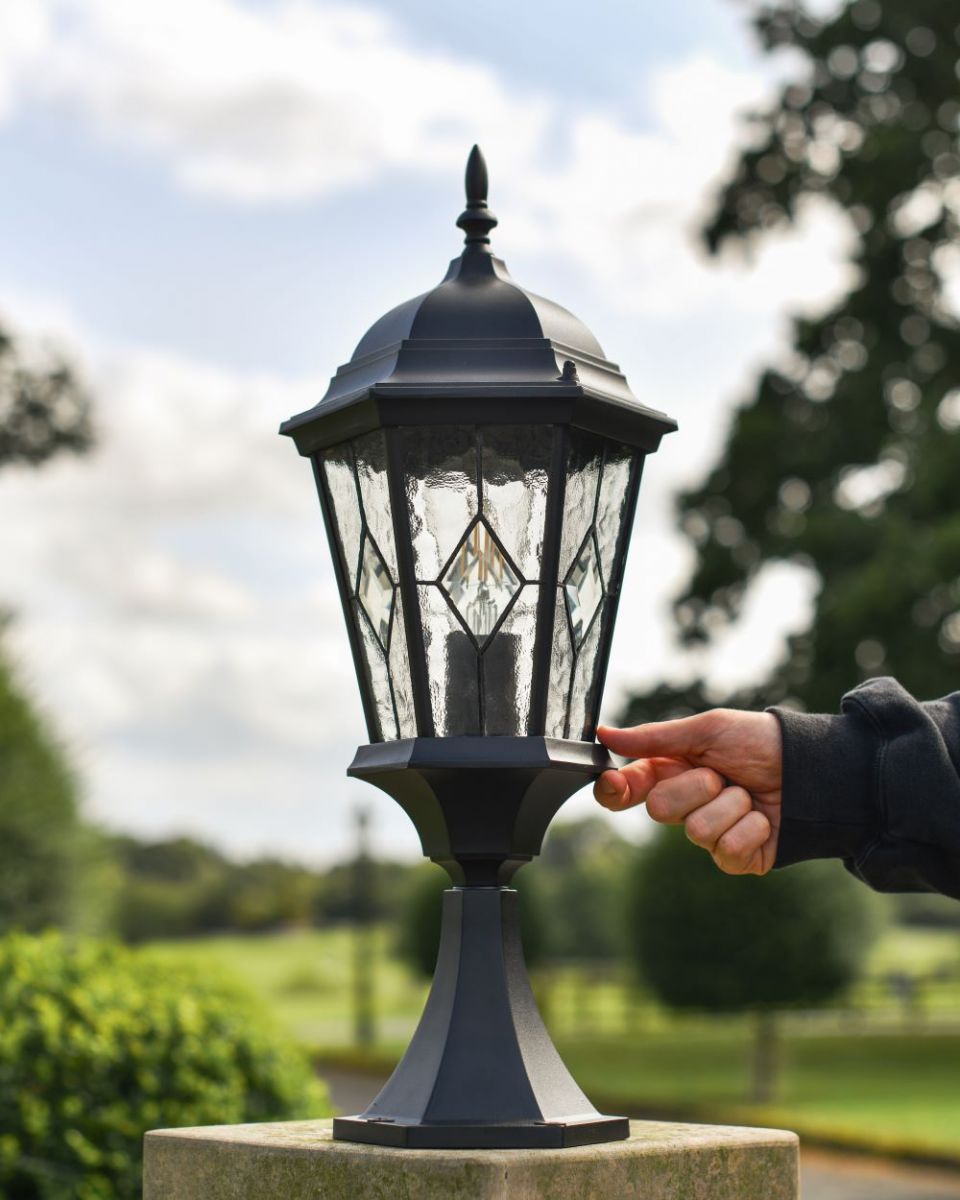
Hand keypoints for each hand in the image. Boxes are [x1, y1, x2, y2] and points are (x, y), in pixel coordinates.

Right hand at [593, 709, 782, 875]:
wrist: (812, 768)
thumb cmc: (759, 742)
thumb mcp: (707, 729)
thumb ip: (654, 737)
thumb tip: (605, 733)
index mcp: (670, 772)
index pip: (627, 788)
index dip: (616, 789)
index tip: (616, 783)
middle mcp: (685, 805)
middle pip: (660, 809)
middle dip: (695, 787)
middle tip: (721, 774)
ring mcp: (710, 834)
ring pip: (697, 831)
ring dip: (731, 806)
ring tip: (750, 793)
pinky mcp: (736, 858)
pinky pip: (727, 851)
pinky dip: (750, 828)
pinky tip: (763, 818)